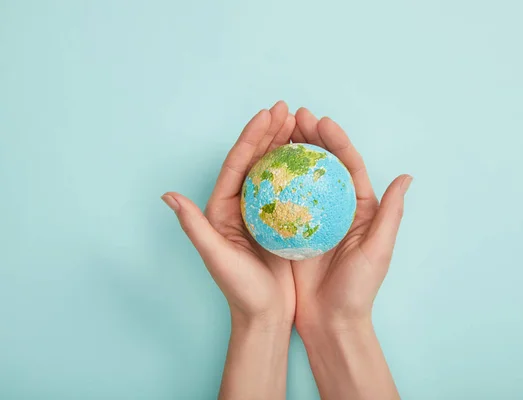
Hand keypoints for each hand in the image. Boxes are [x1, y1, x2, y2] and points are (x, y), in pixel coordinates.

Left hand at [162, 101, 295, 398]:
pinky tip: (313, 157)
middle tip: (286, 109)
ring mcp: (260, 211)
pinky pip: (289, 187)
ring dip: (284, 145)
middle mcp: (239, 206)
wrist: (264, 315)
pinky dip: (299, 169)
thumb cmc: (241, 291)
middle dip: (269, 132)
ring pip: (273, 170)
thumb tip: (169, 196)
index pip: (237, 164)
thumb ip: (194, 226)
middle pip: (254, 160)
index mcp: (221, 209)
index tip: (268, 115)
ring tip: (300, 123)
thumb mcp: (216, 258)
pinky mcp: (279, 221)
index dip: (251, 137)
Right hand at [290, 108, 410, 399]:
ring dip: (290, 153)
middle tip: (294, 117)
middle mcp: (336, 208)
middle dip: (310, 137)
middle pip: (323, 165)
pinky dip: (274, 179)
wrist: (331, 321)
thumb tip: (406, 176)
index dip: (336, 141)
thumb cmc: (358, 289)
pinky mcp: (293, 229)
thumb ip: (390, 213)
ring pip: (300, 177)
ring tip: (276, 130)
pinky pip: (282, 198)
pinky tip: (262, 164)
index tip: (320, 122)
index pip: (348, 165)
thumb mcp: (378, 251)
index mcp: (360, 208)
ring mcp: (313, 217)